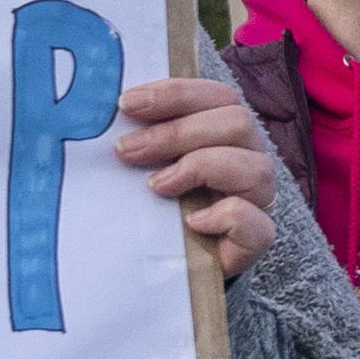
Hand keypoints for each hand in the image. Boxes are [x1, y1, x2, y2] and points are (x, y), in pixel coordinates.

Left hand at [111, 75, 278, 280]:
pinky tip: (191, 222)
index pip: (217, 96)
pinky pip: (257, 223)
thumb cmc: (153, 206)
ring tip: (155, 187)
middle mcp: (247, 158)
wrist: (167, 264)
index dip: (175, 94)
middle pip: (238, 123)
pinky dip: (225, 216)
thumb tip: (102, 115)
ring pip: (255, 168)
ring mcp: (256, 199)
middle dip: (176, 132)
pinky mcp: (256, 239)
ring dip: (200, 168)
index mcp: (223, 132)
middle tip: (126, 150)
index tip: (126, 104)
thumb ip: (139, 138)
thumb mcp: (145, 165)